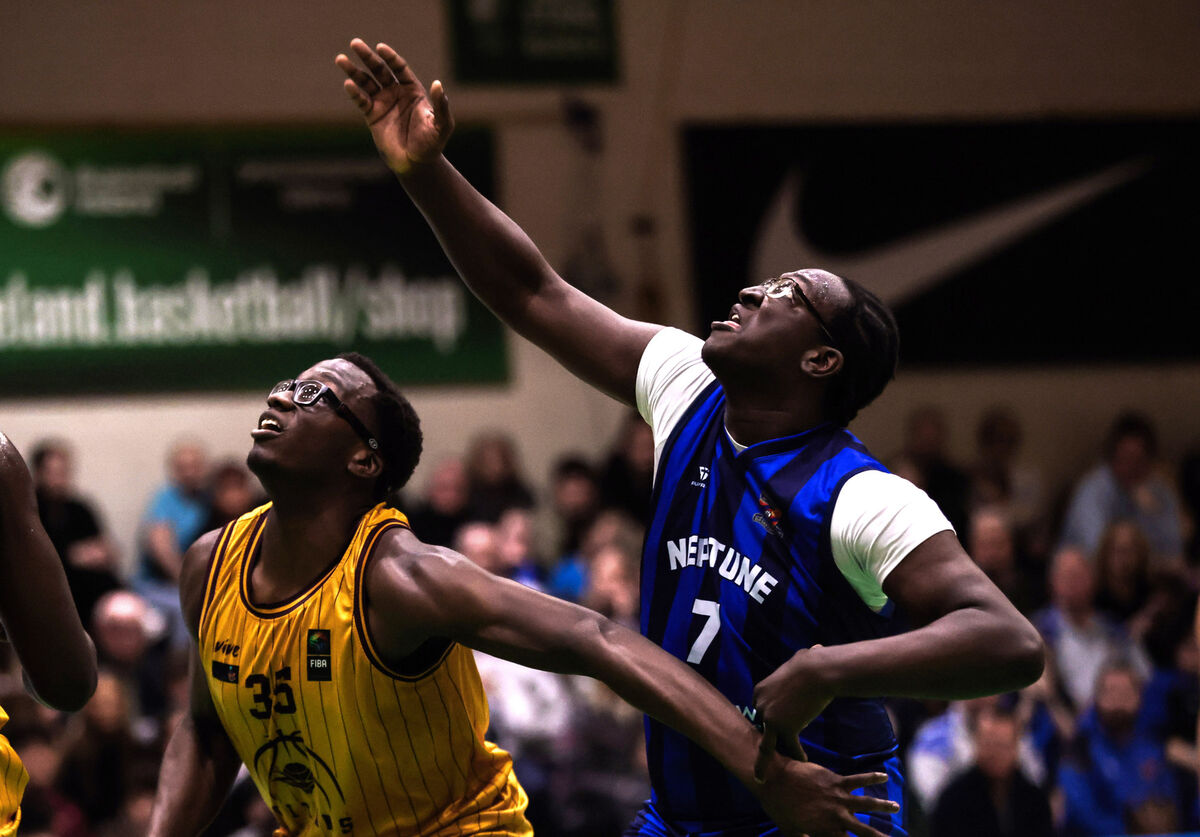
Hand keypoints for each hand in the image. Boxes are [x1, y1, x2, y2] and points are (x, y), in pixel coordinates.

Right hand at [336, 39, 453, 173]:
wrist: (416, 163)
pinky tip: (348, 84)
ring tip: (341, 59)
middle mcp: (396, 93)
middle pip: (379, 70)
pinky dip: (355, 93)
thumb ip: (441, 105)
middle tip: (355, 43)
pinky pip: (361, 101)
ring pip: (366, 82)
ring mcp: (383, 103)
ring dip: (353, 71)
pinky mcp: (372, 116)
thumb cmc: (432, 144)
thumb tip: (438, 84)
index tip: (381, 48)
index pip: (400, 68)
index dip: (390, 57)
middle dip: (367, 57)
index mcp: (413, 90)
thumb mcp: (442, 125)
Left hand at [752, 751, 898, 836]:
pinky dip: (871, 777)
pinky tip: (884, 776)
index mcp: (825, 831)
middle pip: (864, 831)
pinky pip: (858, 779)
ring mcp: (838, 798)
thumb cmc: (779, 807)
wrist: (773, 781)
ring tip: (896, 807)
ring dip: (883, 806)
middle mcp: (836, 816)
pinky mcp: (835, 781)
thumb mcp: (790, 831)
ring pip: (867, 804)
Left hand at [753, 645, 834, 781]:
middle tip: (780, 749)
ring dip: (764, 762)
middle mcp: (760, 705)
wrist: (817, 672)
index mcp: (759, 690)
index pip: (762, 711)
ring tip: (762, 777)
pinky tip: (805, 761)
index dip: (771, 720)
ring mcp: (770, 718)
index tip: (777, 728)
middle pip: (765, 726)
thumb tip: (817, 648)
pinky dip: (798, 755)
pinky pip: (790, 746)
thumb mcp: (800, 660)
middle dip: (773, 737)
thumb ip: (802, 660)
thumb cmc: (812, 663)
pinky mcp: (784, 728)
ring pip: (766, 744)